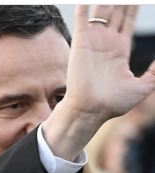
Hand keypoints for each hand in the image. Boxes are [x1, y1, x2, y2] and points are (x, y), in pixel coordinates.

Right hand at [63, 5, 154, 122]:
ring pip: (101, 11)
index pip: (128, 20)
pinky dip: (83, 7)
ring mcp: (93, 41)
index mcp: (120, 50)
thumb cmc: (113, 103)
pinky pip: (81, 19)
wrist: (90, 110)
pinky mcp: (80, 43)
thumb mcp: (143, 87)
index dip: (134, 6)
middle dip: (123, 0)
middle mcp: (106, 42)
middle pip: (116, 12)